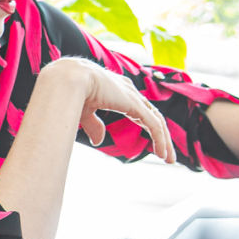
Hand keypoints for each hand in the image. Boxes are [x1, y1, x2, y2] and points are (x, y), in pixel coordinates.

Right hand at [46, 57, 173, 162]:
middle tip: (166, 154)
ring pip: (157, 122)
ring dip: (165, 141)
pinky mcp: (135, 105)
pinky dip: (160, 140)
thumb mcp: (85, 111)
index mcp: (118, 90)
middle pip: (153, 116)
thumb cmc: (71, 91)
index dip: (148, 124)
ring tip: (169, 159)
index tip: (154, 141)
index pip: (140, 109)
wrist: (68, 80)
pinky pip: (153, 125)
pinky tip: (162, 154)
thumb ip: (94, 125)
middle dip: (162, 136)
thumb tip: (98, 142)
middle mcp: (129, 91)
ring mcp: (133, 97)